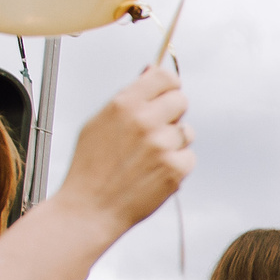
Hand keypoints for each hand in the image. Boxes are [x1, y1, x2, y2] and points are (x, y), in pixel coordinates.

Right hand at [55, 66, 193, 232]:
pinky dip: (176, 164)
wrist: (91, 208)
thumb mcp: (99, 122)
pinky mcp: (175, 169)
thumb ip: (128, 97)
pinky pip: (189, 157)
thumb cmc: (91, 167)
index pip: (164, 77)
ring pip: (186, 131)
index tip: (166, 93)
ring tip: (148, 157)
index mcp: (124, 104)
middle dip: (172, 113)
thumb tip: (151, 70)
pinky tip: (154, 173)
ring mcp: (162, 145)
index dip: (168, 85)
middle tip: (155, 130)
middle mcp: (145, 121)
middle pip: (181, 100)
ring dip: (173, 142)